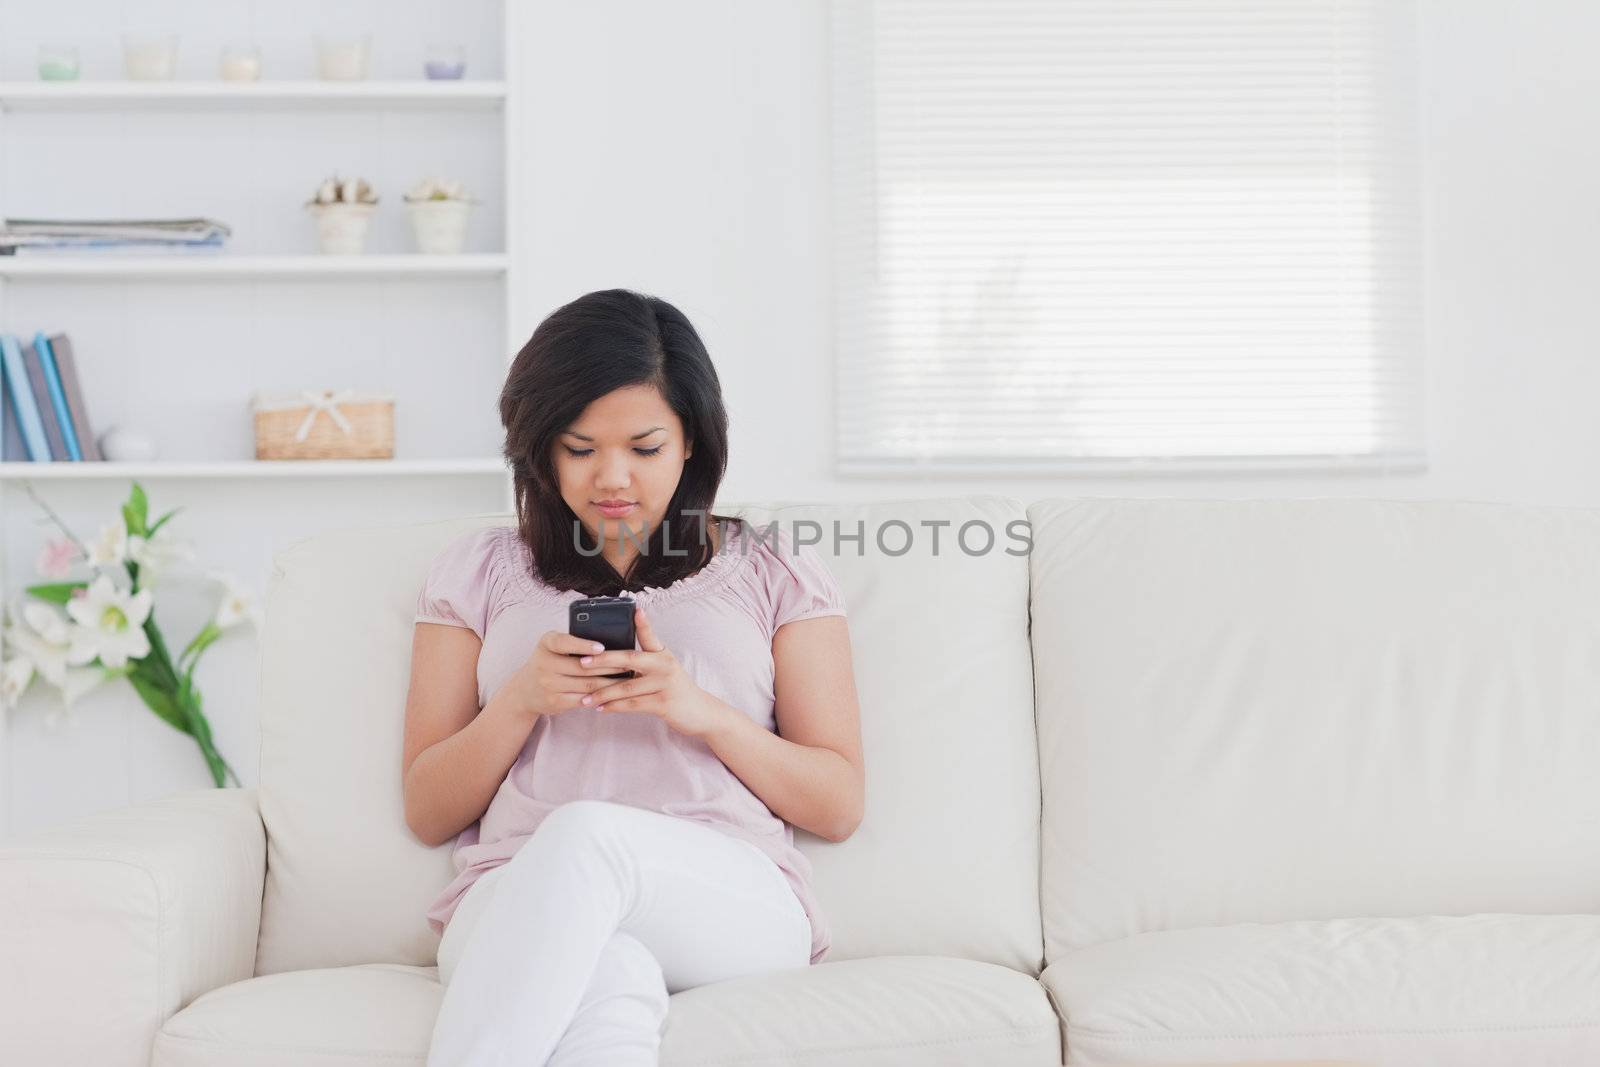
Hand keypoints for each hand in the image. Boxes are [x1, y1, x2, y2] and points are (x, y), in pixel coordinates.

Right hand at [501, 630, 628, 719]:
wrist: (525, 690)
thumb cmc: (548, 662)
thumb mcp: (553, 647)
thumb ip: (573, 641)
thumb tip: (611, 642)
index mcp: (546, 643)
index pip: (564, 642)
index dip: (583, 645)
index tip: (601, 648)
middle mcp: (544, 663)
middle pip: (583, 666)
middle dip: (610, 666)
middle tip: (630, 664)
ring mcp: (548, 684)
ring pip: (587, 684)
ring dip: (610, 683)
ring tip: (627, 679)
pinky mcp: (555, 701)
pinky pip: (583, 699)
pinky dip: (600, 696)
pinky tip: (614, 694)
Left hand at [579, 607, 724, 737]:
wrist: (699, 711)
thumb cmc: (674, 687)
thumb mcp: (664, 667)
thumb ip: (644, 658)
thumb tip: (615, 654)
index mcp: (662, 654)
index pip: (649, 635)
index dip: (643, 622)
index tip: (635, 609)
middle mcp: (665, 666)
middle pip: (629, 659)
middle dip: (603, 660)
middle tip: (582, 662)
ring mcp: (664, 685)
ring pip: (627, 687)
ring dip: (603, 693)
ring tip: (585, 697)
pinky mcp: (663, 704)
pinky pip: (633, 705)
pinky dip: (614, 707)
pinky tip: (600, 708)